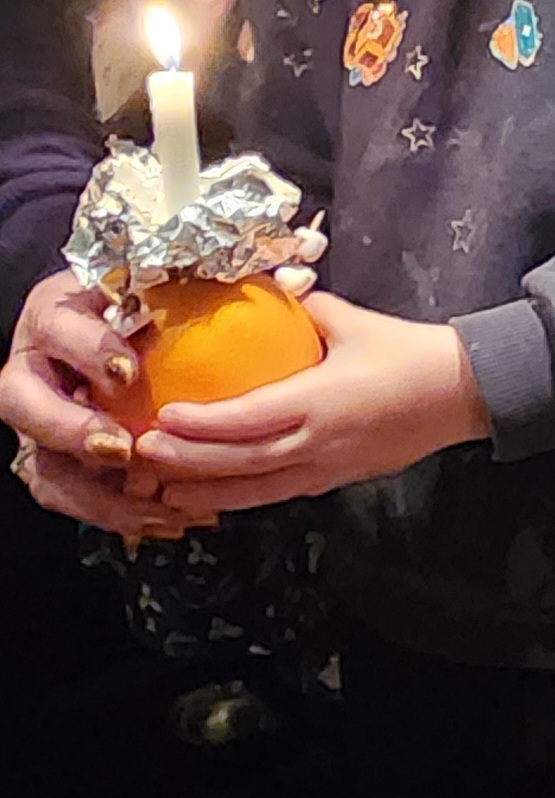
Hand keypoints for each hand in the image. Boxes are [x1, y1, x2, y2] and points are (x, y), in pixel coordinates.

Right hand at [0, 270, 193, 537]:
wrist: (111, 330)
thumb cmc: (147, 300)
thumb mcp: (164, 279)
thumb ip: (196, 280)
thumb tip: (284, 278)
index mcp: (56, 316)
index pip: (59, 329)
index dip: (88, 350)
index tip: (129, 369)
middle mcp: (33, 369)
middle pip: (22, 403)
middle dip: (69, 428)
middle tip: (122, 447)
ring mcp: (39, 420)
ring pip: (43, 464)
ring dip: (94, 489)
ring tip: (152, 501)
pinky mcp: (54, 458)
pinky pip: (71, 495)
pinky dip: (114, 513)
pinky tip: (165, 519)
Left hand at [136, 292, 490, 513]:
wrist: (462, 391)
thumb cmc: (410, 352)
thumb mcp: (354, 320)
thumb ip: (308, 311)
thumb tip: (272, 294)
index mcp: (319, 400)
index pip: (247, 418)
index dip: (201, 423)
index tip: (161, 417)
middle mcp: (317, 442)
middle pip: (241, 463)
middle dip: (188, 462)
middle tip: (143, 455)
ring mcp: (328, 467)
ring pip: (258, 489)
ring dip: (210, 492)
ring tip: (167, 493)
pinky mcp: (339, 478)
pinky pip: (282, 493)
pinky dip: (246, 496)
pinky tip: (221, 496)